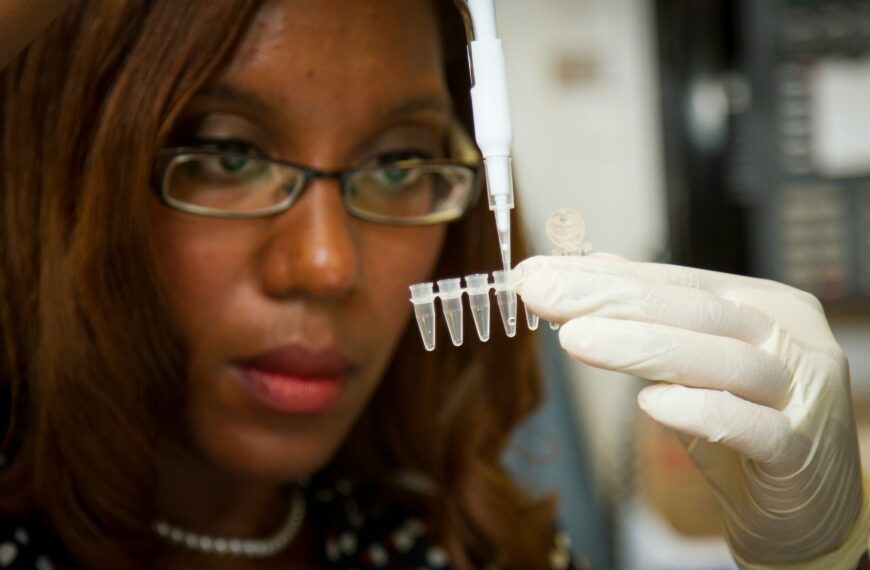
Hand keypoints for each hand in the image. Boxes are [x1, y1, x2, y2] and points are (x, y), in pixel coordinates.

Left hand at [516, 254, 869, 566]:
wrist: (807, 505)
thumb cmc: (746, 426)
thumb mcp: (695, 364)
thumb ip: (654, 316)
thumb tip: (595, 265)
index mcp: (761, 304)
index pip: (673, 281)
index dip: (602, 276)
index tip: (536, 273)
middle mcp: (787, 338)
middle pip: (695, 309)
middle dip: (610, 298)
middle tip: (540, 293)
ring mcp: (802, 392)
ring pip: (724, 361)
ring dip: (642, 347)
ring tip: (573, 339)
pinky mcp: (800, 451)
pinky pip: (752, 426)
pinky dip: (700, 411)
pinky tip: (649, 403)